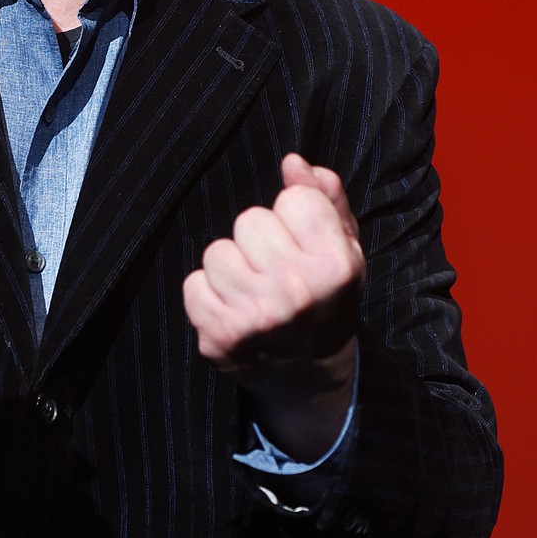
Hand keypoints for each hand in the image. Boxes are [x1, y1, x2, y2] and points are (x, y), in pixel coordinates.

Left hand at [182, 153, 363, 458]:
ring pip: (216, 251)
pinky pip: (193, 284)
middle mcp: (295, 291)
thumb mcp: (343, 249)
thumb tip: (292, 162)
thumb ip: (324, 198)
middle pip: (249, 220)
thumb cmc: (326, 299)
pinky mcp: (220, 336)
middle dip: (260, 239)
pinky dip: (208, 294)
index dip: (296, 215)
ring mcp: (255, 316)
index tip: (303, 241)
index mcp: (334, 266)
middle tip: (275, 268)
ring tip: (253, 288)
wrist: (311, 376)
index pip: (294, 199)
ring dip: (231, 266)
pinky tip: (233, 308)